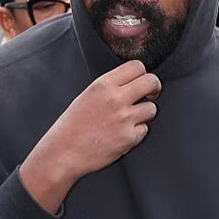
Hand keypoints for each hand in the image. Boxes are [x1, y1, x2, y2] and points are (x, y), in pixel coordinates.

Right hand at [20, 60, 160, 212]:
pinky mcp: (129, 137)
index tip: (142, 82)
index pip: (137, 66)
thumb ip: (110, 86)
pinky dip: (137, 132)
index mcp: (103, 85)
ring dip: (145, 113)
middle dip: (154, 88)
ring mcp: (124, 118)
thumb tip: (134, 81)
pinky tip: (122, 134)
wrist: (64, 152)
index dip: (144, 73)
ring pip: (152, 108)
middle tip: (151, 95)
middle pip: (151, 82)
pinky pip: (145, 129)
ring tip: (129, 119)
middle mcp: (115, 99)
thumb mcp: (88, 95)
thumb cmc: (73, 125)